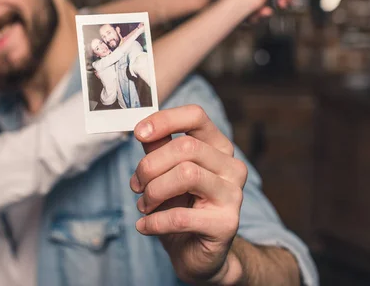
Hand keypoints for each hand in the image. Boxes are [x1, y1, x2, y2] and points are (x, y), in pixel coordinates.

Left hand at [130, 105, 247, 283]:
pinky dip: (154, 222)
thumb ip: (157, 148)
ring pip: (186, 174)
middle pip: (185, 147)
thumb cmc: (180, 206)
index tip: (139, 133)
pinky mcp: (226, 224)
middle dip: (150, 165)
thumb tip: (143, 128)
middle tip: (136, 185)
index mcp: (218, 147)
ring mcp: (233, 195)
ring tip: (144, 205)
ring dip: (153, 191)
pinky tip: (144, 226)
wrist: (196, 253)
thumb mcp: (165, 172)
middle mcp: (232, 167)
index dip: (165, 120)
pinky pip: (181, 216)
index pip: (196, 116)